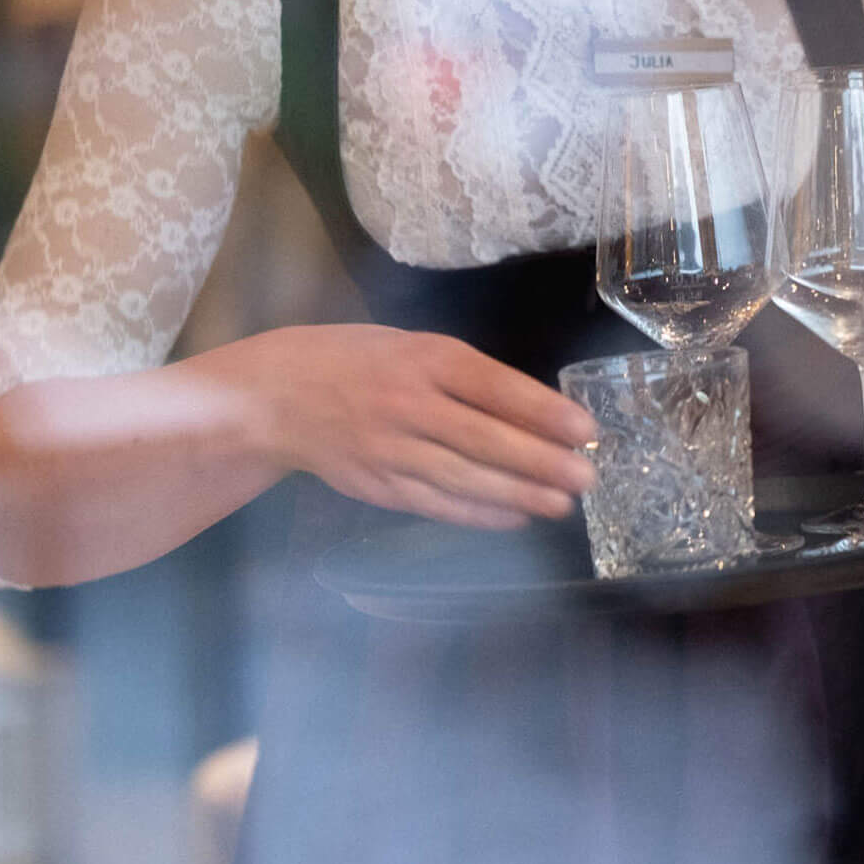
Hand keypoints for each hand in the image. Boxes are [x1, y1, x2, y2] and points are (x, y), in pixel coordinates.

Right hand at [257, 324, 596, 528]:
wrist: (276, 396)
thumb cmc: (358, 361)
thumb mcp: (411, 347)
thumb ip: (465, 376)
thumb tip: (536, 412)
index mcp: (423, 358)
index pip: (492, 386)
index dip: (542, 410)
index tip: (585, 429)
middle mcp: (407, 405)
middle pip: (484, 439)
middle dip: (541, 462)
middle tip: (587, 477)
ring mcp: (390, 451)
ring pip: (464, 479)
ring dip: (518, 495)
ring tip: (562, 504)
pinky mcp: (377, 487)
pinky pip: (435, 504)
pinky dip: (478, 513)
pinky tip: (514, 516)